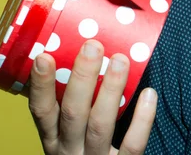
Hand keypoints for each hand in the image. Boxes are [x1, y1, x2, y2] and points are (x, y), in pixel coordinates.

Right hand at [28, 40, 156, 153]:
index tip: (43, 56)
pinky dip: (142, 119)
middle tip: (93, 46)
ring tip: (121, 60)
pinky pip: (132, 145)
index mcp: (53, 140)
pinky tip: (149, 93)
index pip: (41, 111)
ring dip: (110, 90)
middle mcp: (69, 152)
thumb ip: (74, 105)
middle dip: (81, 77)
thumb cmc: (85, 152)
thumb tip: (88, 56)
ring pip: (100, 125)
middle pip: (72, 113)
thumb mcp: (69, 135)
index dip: (41, 85)